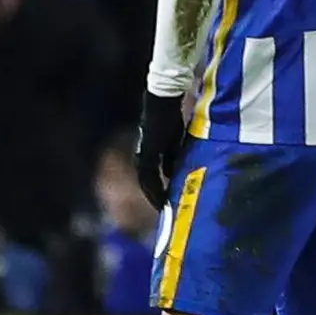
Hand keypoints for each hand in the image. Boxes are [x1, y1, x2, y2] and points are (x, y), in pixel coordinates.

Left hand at [133, 88, 189, 211]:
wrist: (163, 104)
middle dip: (154, 197)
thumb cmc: (169, 118)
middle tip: (164, 210)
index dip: (157, 191)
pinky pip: (150, 178)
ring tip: (163, 209)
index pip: (150, 178)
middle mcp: (142, 157)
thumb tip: (171, 175)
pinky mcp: (148, 154)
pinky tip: (163, 197)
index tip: (166, 202)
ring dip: (154, 197)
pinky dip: (155, 189)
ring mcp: (143, 156)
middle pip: (146, 184)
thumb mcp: (173, 142)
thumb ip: (171, 159)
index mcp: (148, 154)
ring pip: (146, 184)